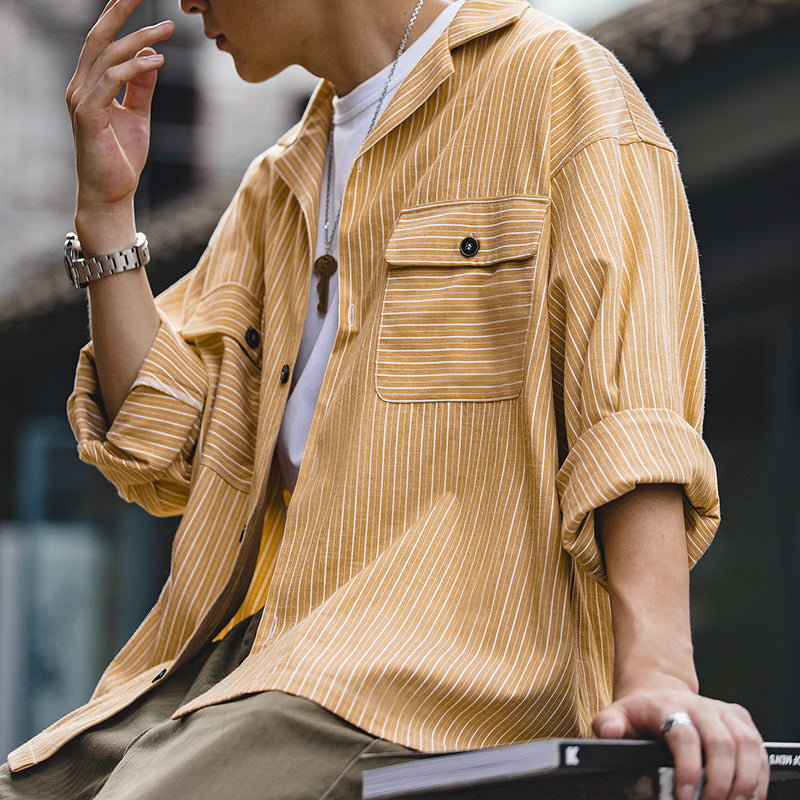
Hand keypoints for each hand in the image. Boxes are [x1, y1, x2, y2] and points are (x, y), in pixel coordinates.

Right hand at [66, 0, 173, 245]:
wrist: (111, 194)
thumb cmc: (121, 159)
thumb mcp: (138, 116)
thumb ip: (142, 88)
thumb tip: (154, 57)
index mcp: (89, 83)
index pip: (101, 41)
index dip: (117, 16)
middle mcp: (80, 86)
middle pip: (98, 37)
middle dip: (119, 11)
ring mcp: (82, 100)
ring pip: (107, 56)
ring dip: (138, 39)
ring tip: (166, 29)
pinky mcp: (89, 115)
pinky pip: (111, 81)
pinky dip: (134, 68)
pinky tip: (157, 61)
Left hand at [592, 678, 768, 799]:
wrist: (660, 693)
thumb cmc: (640, 713)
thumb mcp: (618, 715)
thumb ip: (609, 725)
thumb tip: (609, 732)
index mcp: (667, 704)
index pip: (684, 734)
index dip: (688, 769)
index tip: (686, 797)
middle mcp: (698, 705)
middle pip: (720, 742)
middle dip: (720, 781)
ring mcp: (721, 710)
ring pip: (744, 744)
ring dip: (744, 780)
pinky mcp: (740, 719)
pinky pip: (758, 746)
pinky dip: (759, 774)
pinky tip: (749, 795)